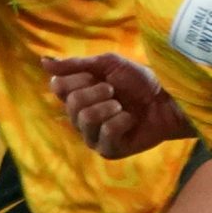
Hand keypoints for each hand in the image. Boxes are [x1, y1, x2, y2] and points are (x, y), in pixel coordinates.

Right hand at [41, 52, 192, 158]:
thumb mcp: (107, 64)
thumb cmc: (139, 80)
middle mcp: (79, 118)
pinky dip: (121, 121)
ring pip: (85, 118)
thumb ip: (75, 65)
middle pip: (72, 103)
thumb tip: (43, 61)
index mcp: (76, 96)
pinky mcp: (108, 151)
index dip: (79, 78)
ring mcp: (92, 136)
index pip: (58, 87)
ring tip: (122, 106)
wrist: (168, 100)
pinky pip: (105, 133)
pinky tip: (130, 120)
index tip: (97, 76)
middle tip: (114, 91)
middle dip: (97, 91)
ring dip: (109, 106)